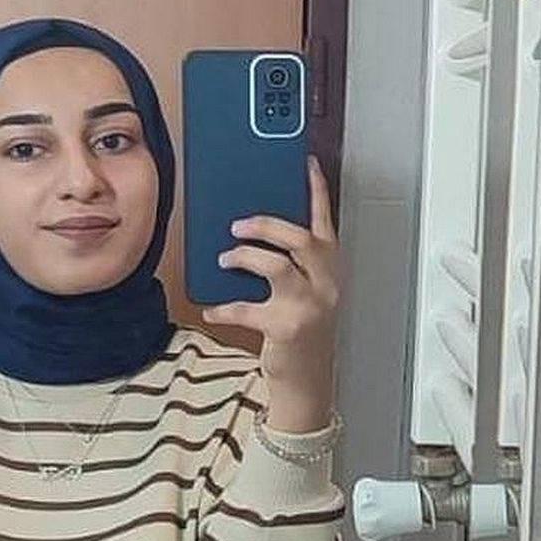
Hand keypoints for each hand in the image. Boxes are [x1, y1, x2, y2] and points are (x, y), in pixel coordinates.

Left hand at [202, 155, 341, 431]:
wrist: (308, 378)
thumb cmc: (298, 325)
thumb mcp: (300, 289)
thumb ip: (286, 261)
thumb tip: (245, 232)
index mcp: (329, 267)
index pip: (324, 221)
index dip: (316, 191)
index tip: (306, 163)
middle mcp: (326, 283)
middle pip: (299, 239)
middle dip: (266, 225)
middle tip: (237, 224)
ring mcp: (309, 305)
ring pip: (278, 266)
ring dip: (245, 257)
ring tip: (224, 258)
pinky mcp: (287, 328)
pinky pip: (247, 309)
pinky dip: (225, 308)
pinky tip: (211, 309)